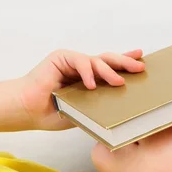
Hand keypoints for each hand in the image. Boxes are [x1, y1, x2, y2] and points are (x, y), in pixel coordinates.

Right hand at [19, 49, 144, 130]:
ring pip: (96, 61)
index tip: (142, 61)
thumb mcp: (84, 111)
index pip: (110, 69)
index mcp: (88, 78)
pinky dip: (86, 73)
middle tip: (139, 67)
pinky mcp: (61, 57)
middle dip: (125, 63)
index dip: (125, 63)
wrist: (29, 111)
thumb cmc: (52, 113)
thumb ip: (100, 105)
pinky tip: (91, 85)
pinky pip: (79, 61)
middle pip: (108, 60)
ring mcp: (71, 61)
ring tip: (119, 83)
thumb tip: (123, 109)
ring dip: (109, 72)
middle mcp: (82, 68)